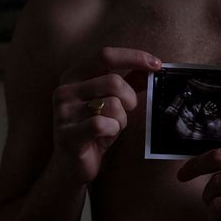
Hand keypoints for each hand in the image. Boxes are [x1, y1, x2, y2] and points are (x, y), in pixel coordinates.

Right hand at [52, 47, 160, 184]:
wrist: (71, 165)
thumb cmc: (94, 129)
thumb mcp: (112, 101)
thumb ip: (129, 82)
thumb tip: (153, 66)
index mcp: (74, 76)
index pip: (105, 55)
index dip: (134, 57)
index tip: (156, 65)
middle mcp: (65, 90)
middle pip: (114, 81)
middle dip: (130, 99)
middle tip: (126, 112)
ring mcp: (63, 112)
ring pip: (113, 104)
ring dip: (121, 119)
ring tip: (111, 127)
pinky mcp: (67, 135)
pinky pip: (103, 125)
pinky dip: (113, 131)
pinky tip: (105, 137)